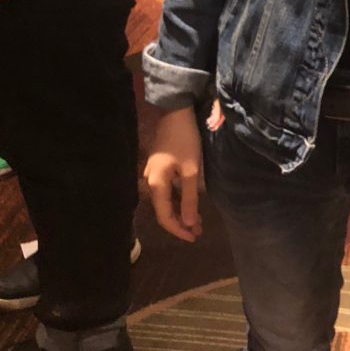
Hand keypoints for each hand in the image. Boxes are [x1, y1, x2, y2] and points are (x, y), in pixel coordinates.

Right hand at [145, 106, 203, 242]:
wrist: (176, 112)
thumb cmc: (185, 140)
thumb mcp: (191, 170)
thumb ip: (189, 198)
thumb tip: (189, 224)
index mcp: (156, 184)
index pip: (165, 217)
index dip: (179, 230)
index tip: (194, 238)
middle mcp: (150, 181)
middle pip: (163, 210)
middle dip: (181, 222)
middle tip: (199, 231)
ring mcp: (153, 173)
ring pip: (165, 200)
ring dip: (181, 211)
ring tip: (198, 221)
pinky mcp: (159, 166)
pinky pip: (167, 190)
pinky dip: (178, 198)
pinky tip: (190, 202)